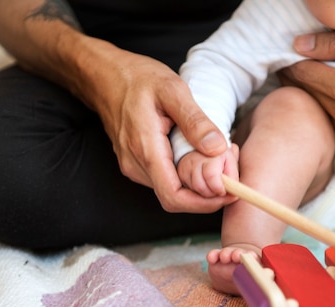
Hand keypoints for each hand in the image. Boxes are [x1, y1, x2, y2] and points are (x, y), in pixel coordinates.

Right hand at [84, 45, 235, 212]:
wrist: (104, 76)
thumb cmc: (137, 78)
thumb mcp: (172, 89)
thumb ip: (195, 121)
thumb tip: (218, 149)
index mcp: (145, 149)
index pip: (174, 197)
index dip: (204, 203)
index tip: (228, 191)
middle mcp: (135, 165)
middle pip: (175, 198)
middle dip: (206, 193)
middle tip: (230, 171)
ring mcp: (133, 166)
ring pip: (170, 190)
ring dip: (197, 184)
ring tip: (218, 159)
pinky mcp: (135, 163)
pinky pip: (163, 179)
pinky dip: (184, 175)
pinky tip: (198, 155)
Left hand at [281, 27, 334, 147]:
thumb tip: (300, 46)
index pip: (304, 75)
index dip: (292, 63)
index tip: (287, 55)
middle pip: (309, 95)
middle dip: (300, 78)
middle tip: (296, 64)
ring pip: (321, 111)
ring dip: (315, 95)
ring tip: (316, 77)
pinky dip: (332, 109)